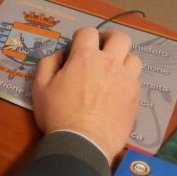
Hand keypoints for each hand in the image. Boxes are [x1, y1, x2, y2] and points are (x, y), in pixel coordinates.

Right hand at [32, 27, 141, 162]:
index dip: (81, 36)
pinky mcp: (135, 98)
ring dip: (122, 59)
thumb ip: (48, 64)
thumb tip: (59, 55)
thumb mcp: (40, 87)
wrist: (82, 143)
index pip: (88, 32)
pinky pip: (136, 80)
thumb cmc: (58, 114)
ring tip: (112, 70)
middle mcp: (110, 64)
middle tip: (100, 48)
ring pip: (133, 58)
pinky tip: (116, 91)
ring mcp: (126, 80)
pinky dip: (126, 80)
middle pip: (120, 37)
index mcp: (85, 57)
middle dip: (109, 38)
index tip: (76, 46)